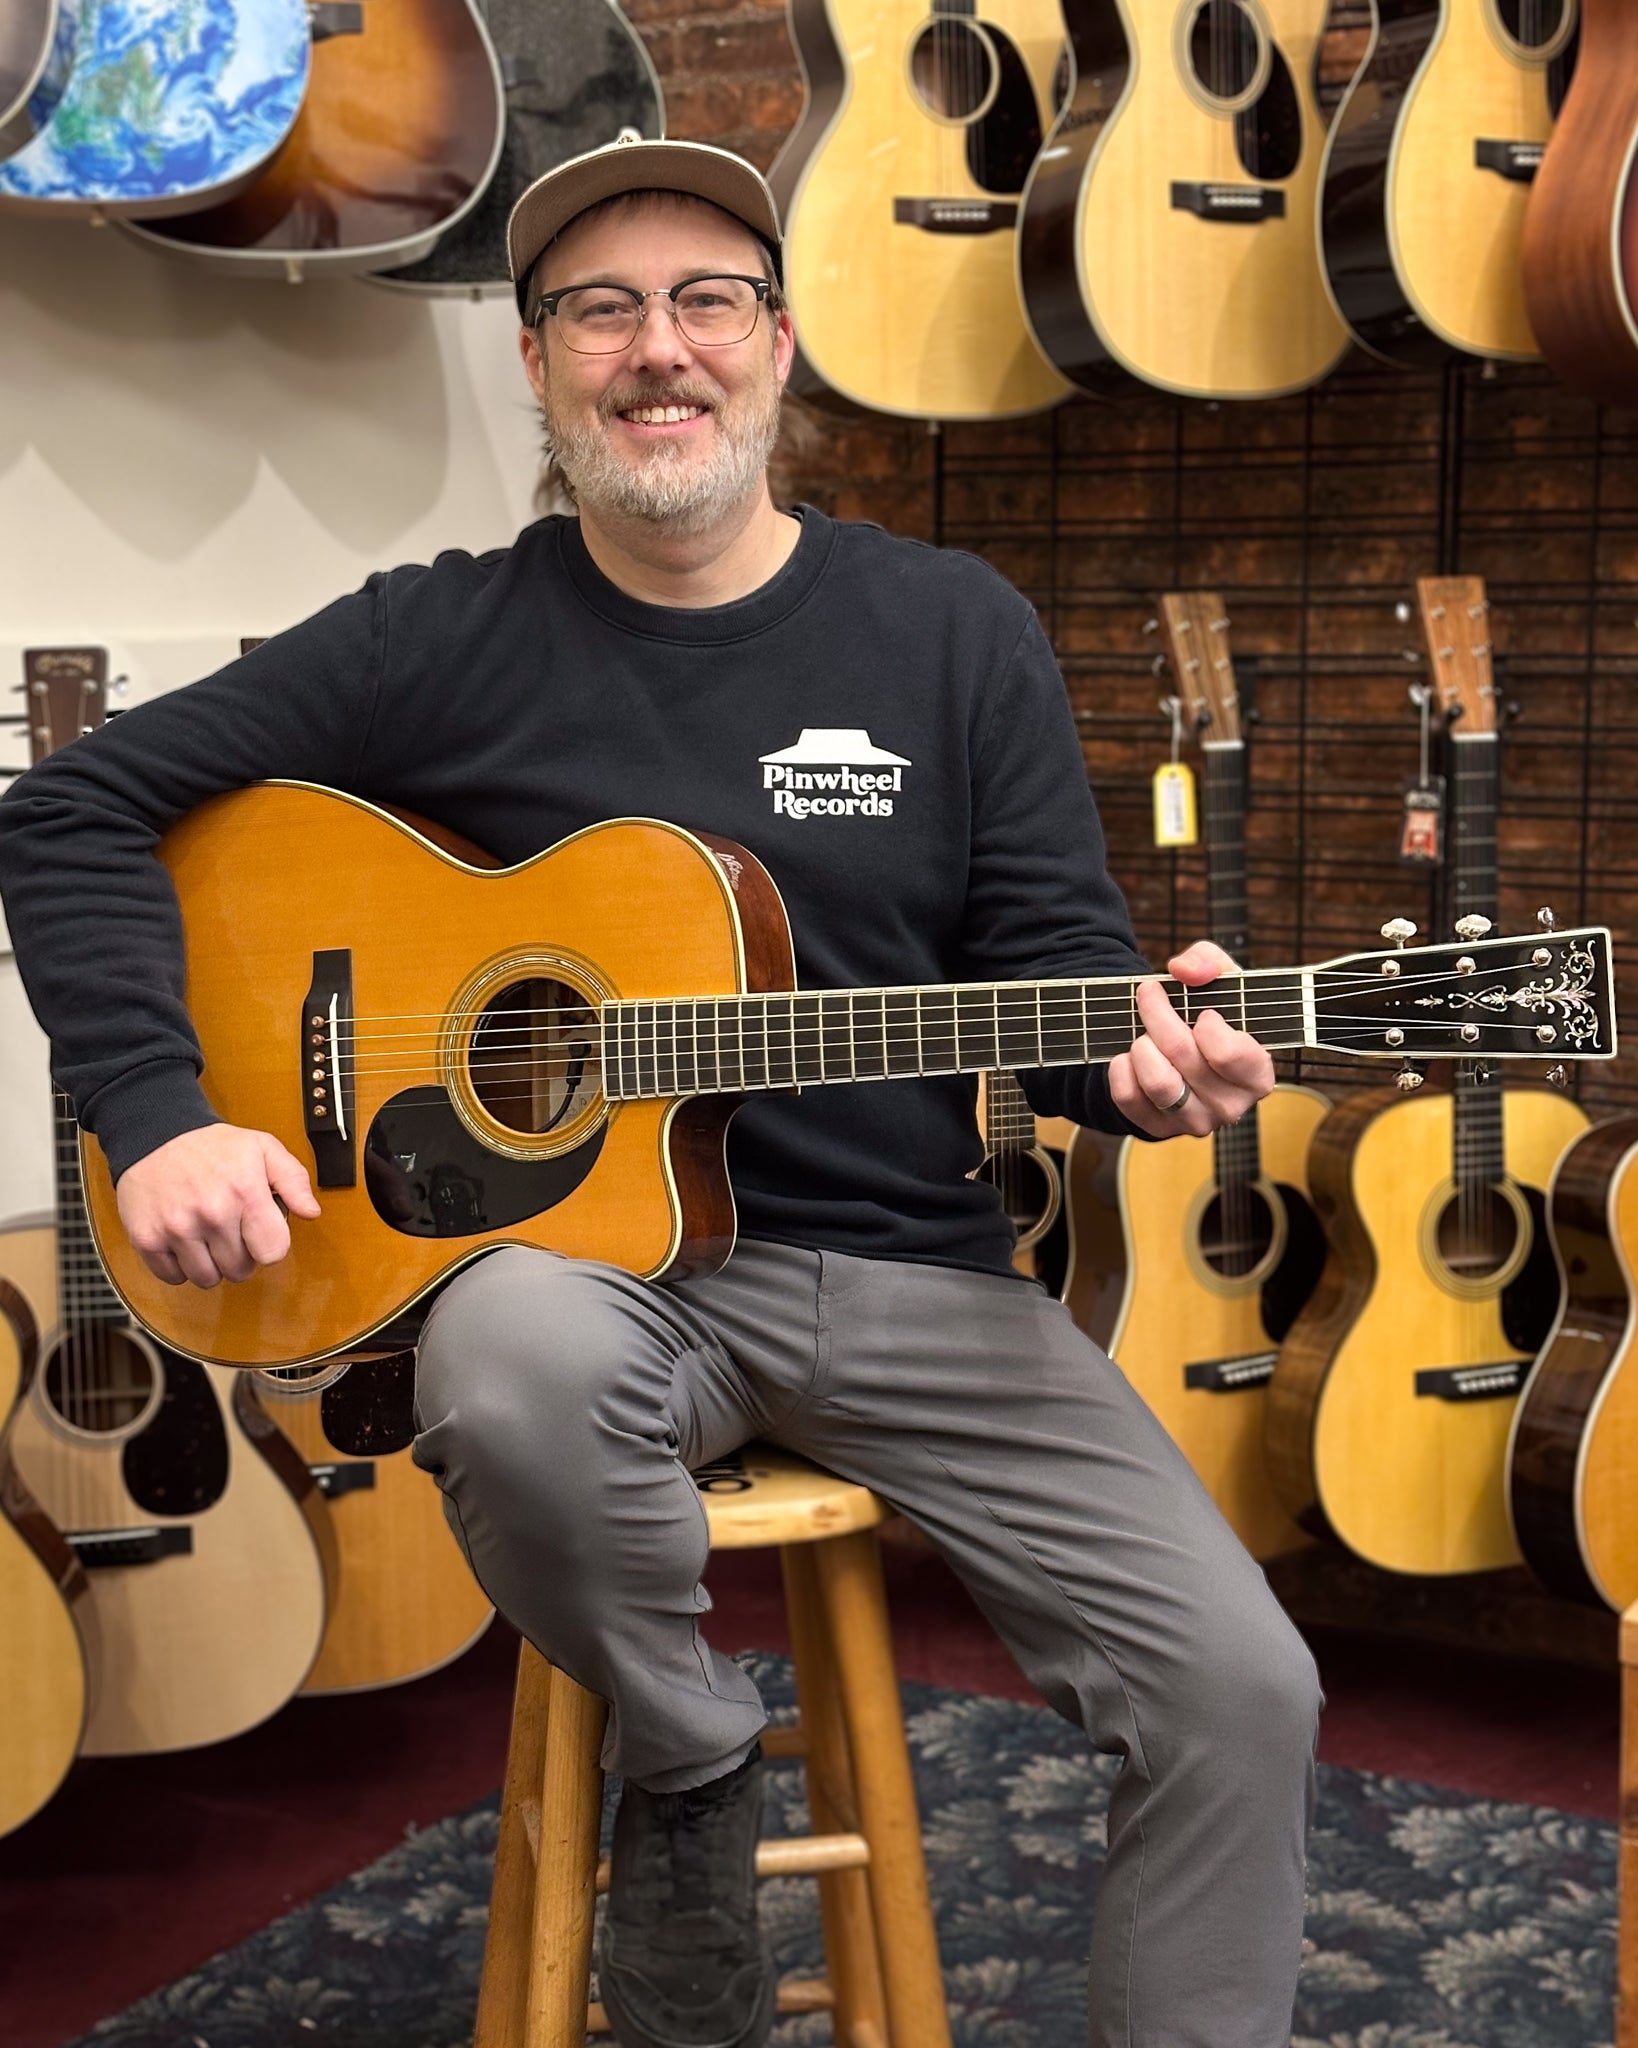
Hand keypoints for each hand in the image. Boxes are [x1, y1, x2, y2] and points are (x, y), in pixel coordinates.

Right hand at [116, 1124, 320, 1288]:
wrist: (153, 1135)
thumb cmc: (211, 1146)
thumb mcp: (262, 1148)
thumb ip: (293, 1180)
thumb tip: (310, 1212)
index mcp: (245, 1192)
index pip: (273, 1253)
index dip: (270, 1245)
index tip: (260, 1232)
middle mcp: (211, 1213)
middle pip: (240, 1271)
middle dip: (240, 1256)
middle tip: (231, 1231)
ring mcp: (176, 1228)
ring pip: (207, 1279)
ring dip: (210, 1265)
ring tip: (207, 1237)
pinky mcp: (147, 1238)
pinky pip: (173, 1277)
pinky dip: (179, 1266)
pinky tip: (183, 1242)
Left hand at [1107, 940, 1274, 1140]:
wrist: (1182, 1049)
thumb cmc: (1208, 1012)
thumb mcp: (1218, 978)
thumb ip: (1208, 962)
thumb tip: (1183, 971)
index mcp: (1256, 1074)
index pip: (1229, 1054)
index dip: (1207, 1024)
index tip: (1202, 1012)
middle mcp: (1231, 1106)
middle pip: (1183, 1056)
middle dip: (1158, 1016)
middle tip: (1149, 995)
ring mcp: (1195, 1122)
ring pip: (1158, 1082)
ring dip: (1142, 1046)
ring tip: (1144, 1034)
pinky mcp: (1159, 1129)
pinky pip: (1129, 1098)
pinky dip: (1121, 1070)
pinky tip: (1130, 1057)